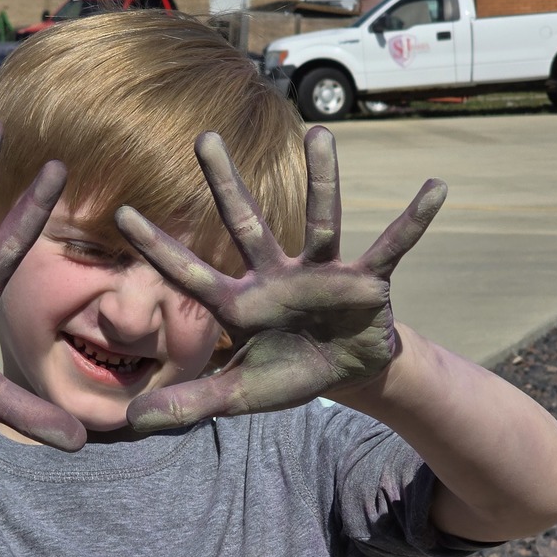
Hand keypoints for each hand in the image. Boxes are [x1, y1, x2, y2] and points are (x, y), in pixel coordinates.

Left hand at [115, 126, 444, 430]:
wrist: (343, 374)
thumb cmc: (286, 374)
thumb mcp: (238, 394)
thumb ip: (190, 403)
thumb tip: (131, 422)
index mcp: (241, 304)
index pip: (191, 273)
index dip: (158, 247)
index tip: (121, 213)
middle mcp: (276, 277)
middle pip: (245, 224)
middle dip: (224, 184)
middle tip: (203, 136)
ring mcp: (321, 274)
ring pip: (321, 220)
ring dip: (322, 181)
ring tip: (319, 134)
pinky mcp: (364, 280)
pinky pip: (390, 246)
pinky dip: (413, 220)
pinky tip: (435, 188)